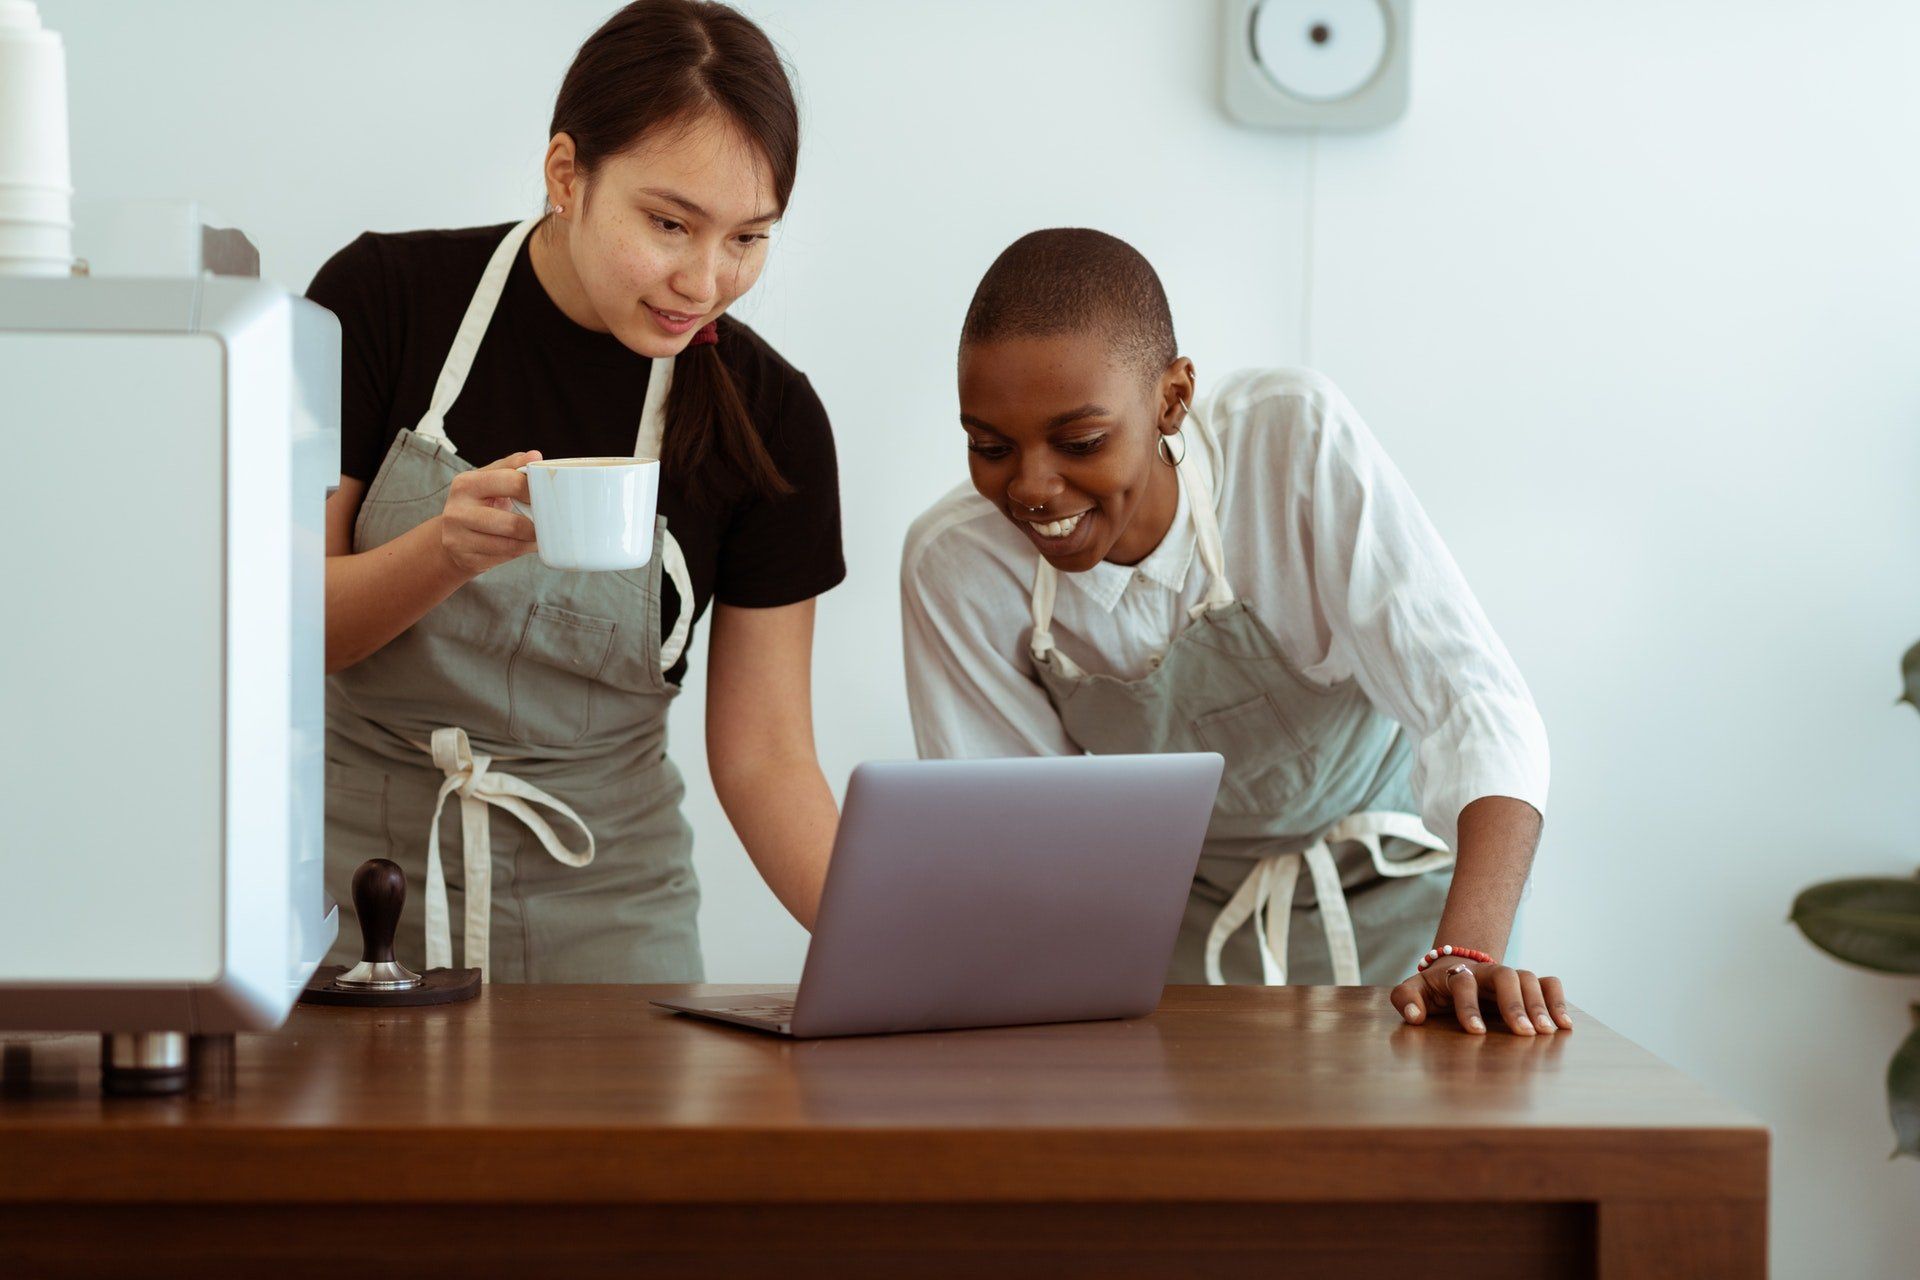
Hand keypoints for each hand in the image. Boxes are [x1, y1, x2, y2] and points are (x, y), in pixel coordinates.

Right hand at [439, 450, 541, 575]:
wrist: (453, 536)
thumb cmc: (480, 504)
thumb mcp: (490, 480)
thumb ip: (512, 467)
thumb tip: (535, 456)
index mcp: (466, 484)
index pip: (511, 482)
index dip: (536, 491)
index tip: (550, 496)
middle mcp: (458, 510)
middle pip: (511, 523)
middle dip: (536, 525)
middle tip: (551, 523)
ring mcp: (458, 537)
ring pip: (510, 544)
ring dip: (531, 541)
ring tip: (541, 535)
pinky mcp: (465, 558)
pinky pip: (504, 557)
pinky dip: (520, 551)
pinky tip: (525, 544)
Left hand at [1389, 959, 1571, 1035]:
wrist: (1455, 968)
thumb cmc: (1434, 989)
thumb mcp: (1414, 990)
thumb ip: (1406, 999)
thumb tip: (1414, 1016)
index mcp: (1456, 973)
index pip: (1463, 983)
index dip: (1469, 1006)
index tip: (1476, 1032)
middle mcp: (1486, 971)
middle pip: (1505, 976)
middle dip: (1515, 1004)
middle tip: (1524, 1033)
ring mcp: (1509, 975)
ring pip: (1529, 979)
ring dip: (1540, 1005)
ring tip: (1547, 1033)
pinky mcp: (1527, 984)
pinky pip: (1549, 983)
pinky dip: (1559, 1000)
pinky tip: (1565, 1026)